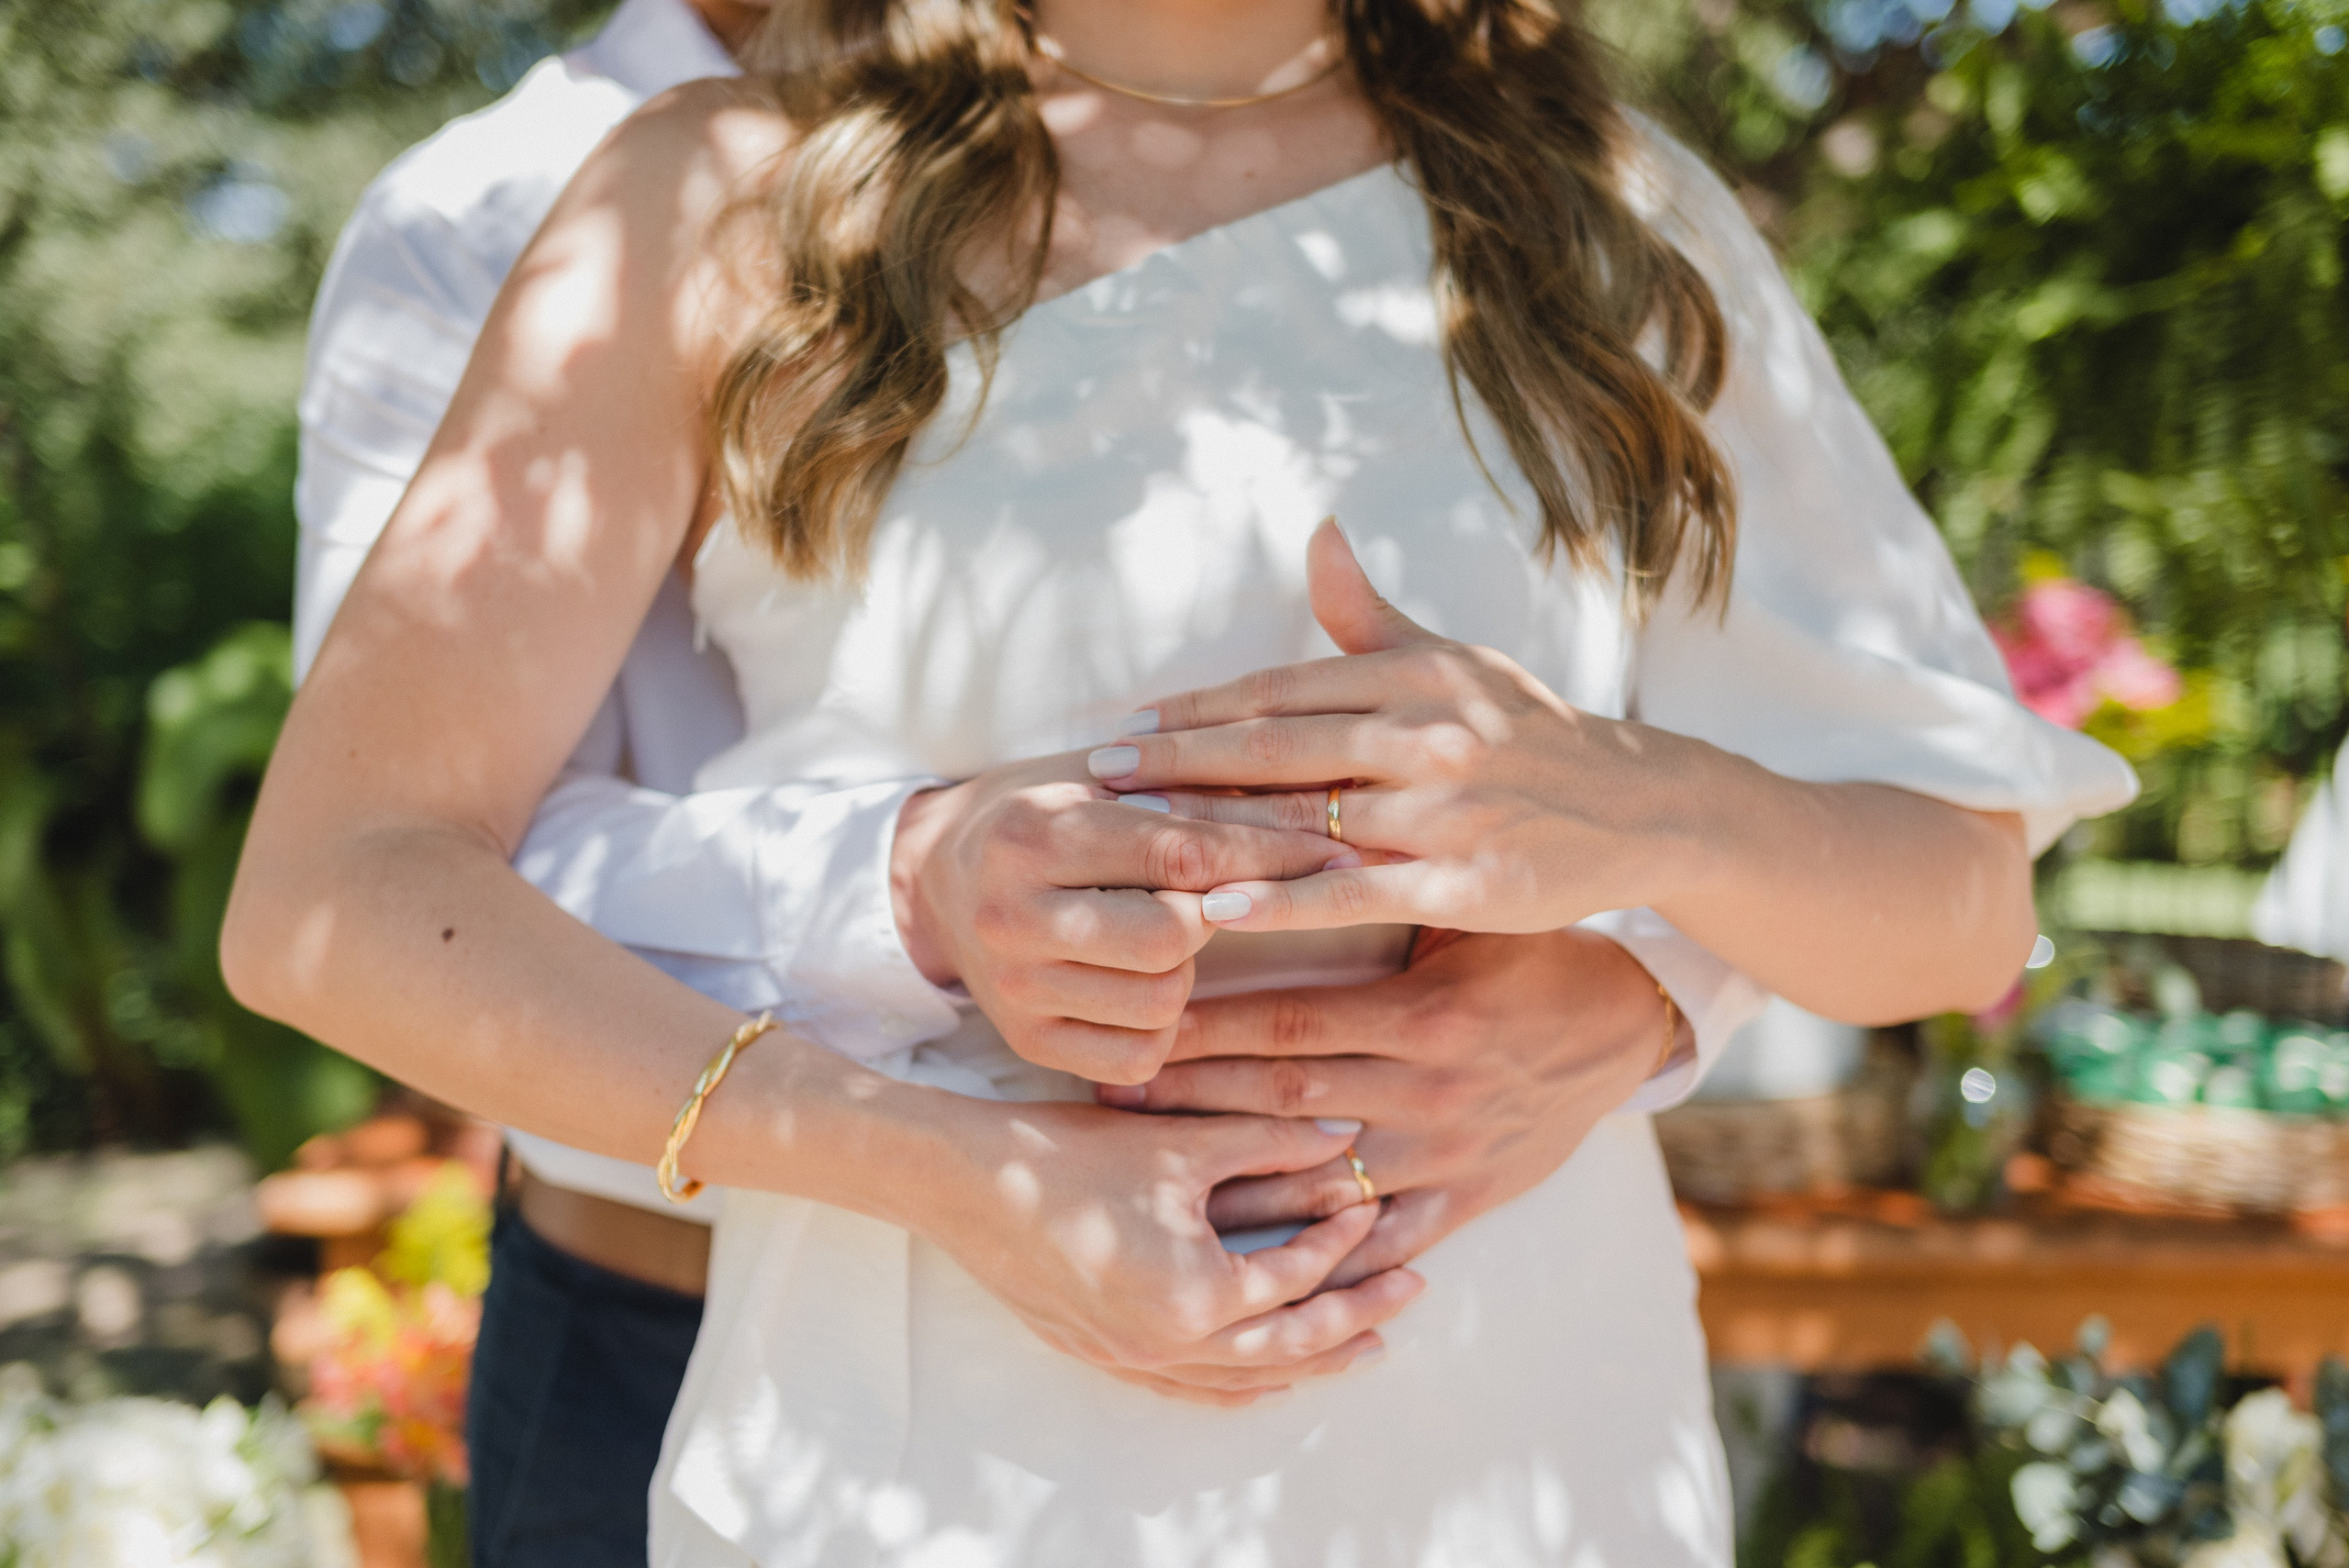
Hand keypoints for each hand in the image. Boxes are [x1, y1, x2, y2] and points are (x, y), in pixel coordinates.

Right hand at [891, 753, 1354, 1083]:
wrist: (938, 878)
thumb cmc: (1048, 811)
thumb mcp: (1103, 777)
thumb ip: (1194, 789)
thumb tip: (1328, 800)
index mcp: (1034, 831)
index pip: (1182, 850)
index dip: (1273, 855)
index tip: (1344, 856)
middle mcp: (1011, 914)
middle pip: (1172, 937)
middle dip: (1213, 918)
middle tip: (1208, 898)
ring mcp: (1013, 987)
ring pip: (1161, 1002)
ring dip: (1189, 972)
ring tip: (1161, 935)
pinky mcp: (1024, 1041)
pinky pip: (1137, 1056)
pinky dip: (1163, 1024)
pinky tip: (1142, 983)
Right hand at [923, 1100, 1421, 1405]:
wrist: (962, 1184)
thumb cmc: (1068, 1154)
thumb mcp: (1181, 1141)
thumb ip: (1270, 1139)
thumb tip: (1344, 1133)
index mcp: (1194, 1295)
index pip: (1294, 1277)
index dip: (1343, 1243)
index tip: (1376, 1212)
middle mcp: (1167, 1345)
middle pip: (1285, 1347)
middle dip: (1353, 1322)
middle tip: (1408, 1299)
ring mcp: (1130, 1359)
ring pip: (1241, 1381)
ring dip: (1305, 1364)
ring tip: (1358, 1347)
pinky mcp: (1100, 1356)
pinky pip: (1188, 1390)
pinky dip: (1238, 1385)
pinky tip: (1263, 1379)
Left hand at [1082, 517, 1703, 936]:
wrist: (1639, 805)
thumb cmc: (1528, 732)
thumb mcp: (1453, 662)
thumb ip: (1368, 613)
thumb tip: (1317, 530)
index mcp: (1413, 677)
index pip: (1280, 691)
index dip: (1197, 709)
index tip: (1124, 723)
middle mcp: (1426, 735)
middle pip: (1276, 749)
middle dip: (1178, 762)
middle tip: (1098, 774)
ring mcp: (1445, 811)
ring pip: (1306, 817)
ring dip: (1212, 828)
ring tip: (1133, 839)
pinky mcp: (1465, 882)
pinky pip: (1355, 892)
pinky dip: (1283, 898)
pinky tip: (1216, 908)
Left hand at [1092, 927, 1674, 1286]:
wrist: (1629, 1023)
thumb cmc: (1527, 950)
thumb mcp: (1460, 912)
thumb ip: (1375, 893)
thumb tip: (1270, 842)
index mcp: (1421, 1014)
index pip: (1287, 1022)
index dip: (1203, 1029)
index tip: (1137, 1027)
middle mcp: (1428, 1089)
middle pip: (1283, 1100)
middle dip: (1192, 1102)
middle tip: (1113, 1104)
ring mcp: (1447, 1152)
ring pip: (1320, 1178)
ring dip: (1233, 1184)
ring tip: (1154, 1186)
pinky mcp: (1469, 1198)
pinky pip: (1386, 1237)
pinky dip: (1325, 1253)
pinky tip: (1258, 1263)